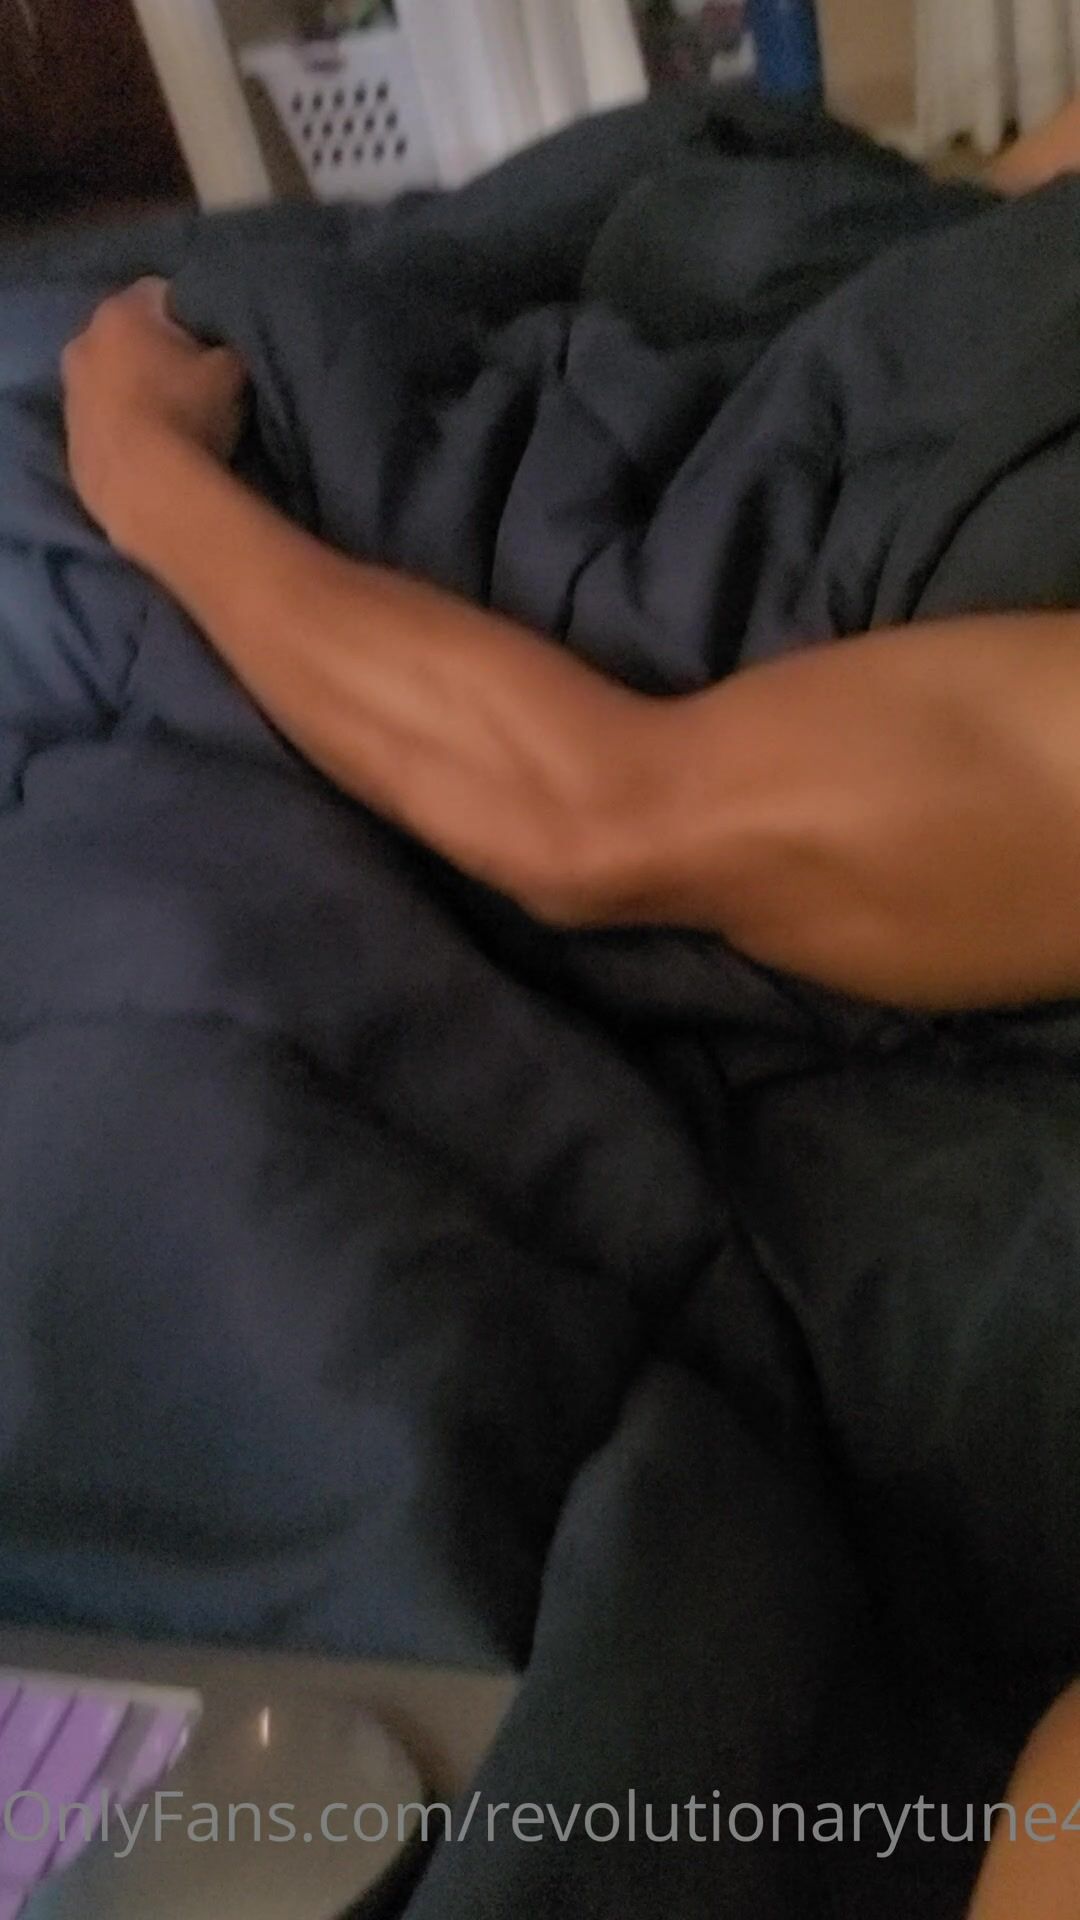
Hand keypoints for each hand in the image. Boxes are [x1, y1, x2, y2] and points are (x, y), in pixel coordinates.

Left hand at [62, 278, 247, 549]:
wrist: (148, 491)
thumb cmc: (188, 414)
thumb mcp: (232, 370)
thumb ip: (228, 344)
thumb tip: (228, 343)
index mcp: (120, 313)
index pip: (161, 292)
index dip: (191, 314)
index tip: (211, 342)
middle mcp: (82, 343)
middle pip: (127, 337)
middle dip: (155, 352)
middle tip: (192, 381)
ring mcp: (70, 396)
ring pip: (108, 381)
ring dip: (133, 392)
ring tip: (170, 421)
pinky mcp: (71, 443)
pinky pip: (102, 424)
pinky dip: (122, 430)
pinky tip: (150, 452)